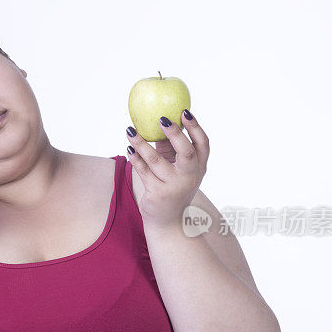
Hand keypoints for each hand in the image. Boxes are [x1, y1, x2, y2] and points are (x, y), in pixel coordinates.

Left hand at [125, 111, 208, 229]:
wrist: (168, 220)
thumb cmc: (172, 184)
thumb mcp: (178, 167)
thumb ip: (171, 147)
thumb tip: (159, 119)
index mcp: (200, 166)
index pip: (203, 143)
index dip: (195, 127)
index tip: (184, 111)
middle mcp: (190, 176)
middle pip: (186, 152)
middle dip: (175, 134)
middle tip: (161, 119)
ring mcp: (174, 186)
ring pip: (156, 161)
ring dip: (141, 144)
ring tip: (130, 130)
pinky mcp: (158, 194)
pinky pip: (143, 171)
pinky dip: (134, 158)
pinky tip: (129, 148)